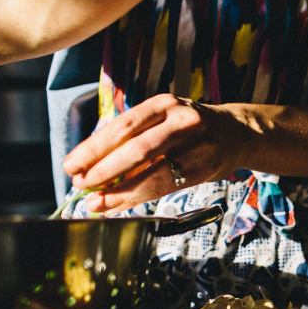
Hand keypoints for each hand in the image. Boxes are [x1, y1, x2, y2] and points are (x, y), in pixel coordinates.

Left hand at [62, 94, 242, 213]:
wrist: (236, 133)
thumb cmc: (189, 127)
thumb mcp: (163, 117)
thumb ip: (133, 136)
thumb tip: (91, 164)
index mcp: (165, 103)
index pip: (123, 126)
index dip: (94, 148)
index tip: (71, 165)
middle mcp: (183, 121)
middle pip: (137, 149)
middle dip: (103, 170)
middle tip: (80, 185)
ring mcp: (197, 146)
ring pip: (152, 172)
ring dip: (119, 191)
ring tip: (97, 202)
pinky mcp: (204, 169)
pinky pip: (165, 187)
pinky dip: (138, 198)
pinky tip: (119, 204)